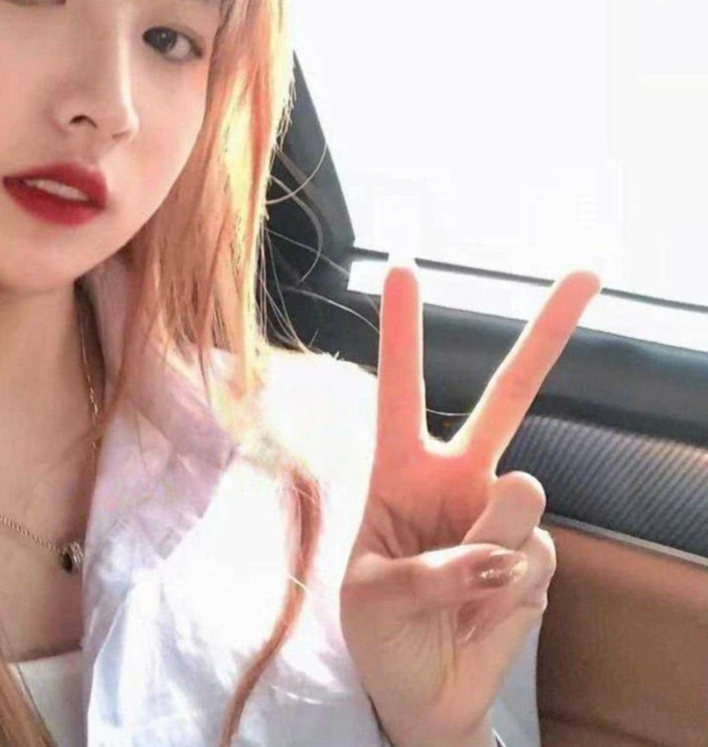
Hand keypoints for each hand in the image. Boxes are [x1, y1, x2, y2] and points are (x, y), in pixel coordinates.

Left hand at [339, 260, 600, 745]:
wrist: (421, 691)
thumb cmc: (380, 630)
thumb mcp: (369, 594)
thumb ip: (427, 566)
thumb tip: (500, 548)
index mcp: (400, 471)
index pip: (401, 389)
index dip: (402, 330)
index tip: (402, 266)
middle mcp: (458, 480)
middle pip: (507, 398)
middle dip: (546, 335)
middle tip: (588, 271)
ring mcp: (502, 518)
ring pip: (517, 500)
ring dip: (483, 552)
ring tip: (455, 591)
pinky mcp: (537, 562)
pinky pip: (532, 562)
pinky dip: (503, 595)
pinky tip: (482, 611)